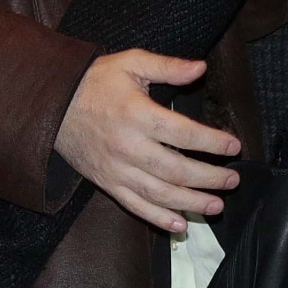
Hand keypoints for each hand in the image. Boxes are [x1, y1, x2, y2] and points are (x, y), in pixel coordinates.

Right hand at [54, 49, 242, 232]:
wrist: (53, 104)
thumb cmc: (96, 81)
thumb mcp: (131, 63)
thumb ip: (168, 67)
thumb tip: (200, 68)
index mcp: (138, 115)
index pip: (184, 134)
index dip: (212, 142)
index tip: (234, 146)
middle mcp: (128, 146)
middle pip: (176, 169)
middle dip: (209, 178)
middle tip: (233, 181)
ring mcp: (117, 169)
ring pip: (159, 193)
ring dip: (191, 203)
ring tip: (215, 205)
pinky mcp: (107, 183)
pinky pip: (135, 206)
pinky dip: (158, 218)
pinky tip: (180, 224)